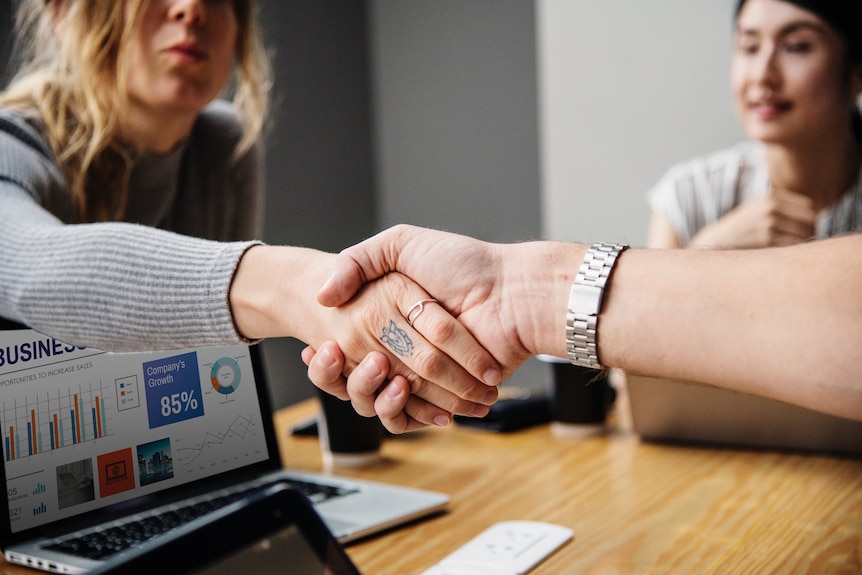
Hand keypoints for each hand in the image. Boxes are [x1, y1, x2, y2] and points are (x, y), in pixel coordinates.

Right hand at [230, 245, 501, 431]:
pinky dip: (397, 410)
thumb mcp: (401, 244)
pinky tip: (394, 388)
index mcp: (388, 318)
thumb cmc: (463, 263)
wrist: (512, 292)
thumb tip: (322, 294)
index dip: (326, 354)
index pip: (344, 345)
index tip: (317, 347)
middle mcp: (401, 349)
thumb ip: (357, 260)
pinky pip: (409, 416)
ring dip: (364, 390)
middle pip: (354, 376)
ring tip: (373, 366)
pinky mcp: (442, 398)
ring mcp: (421, 376)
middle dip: (339, 371)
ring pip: (375, 400)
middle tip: (332, 353)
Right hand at [690, 188, 815, 248]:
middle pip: (810, 219)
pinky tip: (786, 254)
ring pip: (804, 233)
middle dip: (811, 231)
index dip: (811, 218)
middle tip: (804, 241)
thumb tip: (814, 217)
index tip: (805, 229)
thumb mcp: (757, 208)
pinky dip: (795, 250)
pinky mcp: (766, 239)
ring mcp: (768, 223)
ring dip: (804, 242)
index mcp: (770, 197)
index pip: (808, 206)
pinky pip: (793, 244)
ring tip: (795, 249)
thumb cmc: (741, 228)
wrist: (717, 240)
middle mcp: (771, 207)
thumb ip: (782, 207)